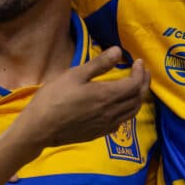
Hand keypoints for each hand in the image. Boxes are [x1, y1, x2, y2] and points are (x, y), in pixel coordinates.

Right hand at [17, 47, 149, 147]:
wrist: (40, 128)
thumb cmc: (54, 98)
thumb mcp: (74, 75)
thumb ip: (99, 64)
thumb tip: (118, 50)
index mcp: (106, 95)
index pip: (134, 84)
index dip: (140, 72)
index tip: (138, 62)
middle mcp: (111, 112)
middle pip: (137, 98)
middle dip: (144, 83)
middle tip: (142, 72)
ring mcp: (106, 125)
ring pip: (132, 112)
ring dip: (138, 98)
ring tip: (136, 87)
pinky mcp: (99, 133)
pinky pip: (121, 121)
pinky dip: (127, 110)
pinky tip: (120, 106)